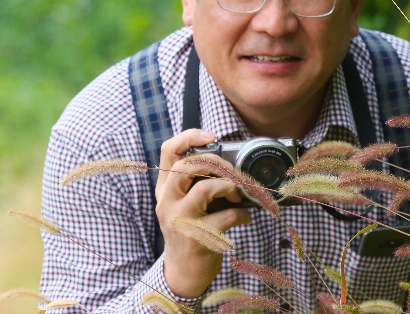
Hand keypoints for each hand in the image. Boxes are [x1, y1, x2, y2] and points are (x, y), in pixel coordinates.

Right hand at [155, 129, 250, 297]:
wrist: (183, 273)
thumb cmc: (189, 231)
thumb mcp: (183, 204)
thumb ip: (194, 183)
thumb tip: (227, 161)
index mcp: (165, 189)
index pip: (167, 152)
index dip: (189, 137)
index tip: (211, 136)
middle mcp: (167, 202)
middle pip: (186, 166)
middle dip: (216, 162)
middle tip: (232, 172)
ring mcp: (180, 220)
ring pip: (205, 189)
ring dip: (230, 187)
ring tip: (238, 194)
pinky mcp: (197, 238)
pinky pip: (226, 217)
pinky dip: (242, 214)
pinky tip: (245, 217)